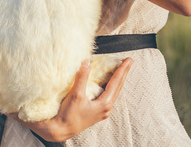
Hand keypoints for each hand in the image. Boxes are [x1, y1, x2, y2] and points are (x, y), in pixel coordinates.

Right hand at [6, 57, 132, 141]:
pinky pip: (108, 95)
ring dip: (117, 79)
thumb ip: (82, 77)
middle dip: (123, 73)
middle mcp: (106, 108)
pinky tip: (108, 82)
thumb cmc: (69, 115)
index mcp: (105, 104)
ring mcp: (102, 111)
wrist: (61, 130)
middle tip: (129, 61)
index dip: (122, 69)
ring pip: (114, 91)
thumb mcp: (76, 95)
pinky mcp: (97, 112)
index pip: (116, 82)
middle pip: (118, 86)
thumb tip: (86, 62)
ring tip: (121, 69)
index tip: (129, 59)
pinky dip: (110, 86)